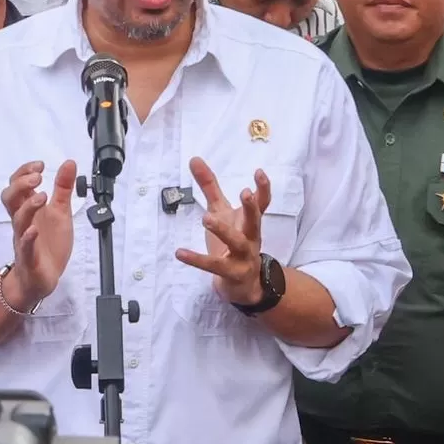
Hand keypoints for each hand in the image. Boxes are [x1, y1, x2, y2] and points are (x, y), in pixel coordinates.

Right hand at [0, 159, 79, 306]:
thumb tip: (69, 163)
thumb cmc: (48, 244)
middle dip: (21, 183)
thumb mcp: (60, 212)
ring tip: (43, 197)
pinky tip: (34, 229)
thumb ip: (63, 189)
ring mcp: (24, 238)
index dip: (24, 172)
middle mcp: (23, 221)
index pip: (17, 184)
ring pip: (17, 219)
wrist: (41, 278)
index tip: (40, 165)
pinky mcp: (29, 257)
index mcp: (28, 209)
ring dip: (28, 205)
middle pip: (9, 197)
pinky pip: (24, 246)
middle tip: (38, 177)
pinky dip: (28, 236)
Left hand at [172, 158, 275, 306]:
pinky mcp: (231, 273)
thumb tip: (194, 158)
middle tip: (245, 193)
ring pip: (237, 243)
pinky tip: (180, 252)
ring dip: (223, 231)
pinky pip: (214, 266)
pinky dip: (197, 260)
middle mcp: (251, 237)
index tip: (259, 172)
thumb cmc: (232, 242)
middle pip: (255, 221)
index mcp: (250, 222)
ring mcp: (244, 257)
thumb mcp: (221, 212)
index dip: (263, 188)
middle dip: (251, 207)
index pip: (262, 203)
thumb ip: (210, 187)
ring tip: (206, 218)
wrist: (244, 285)